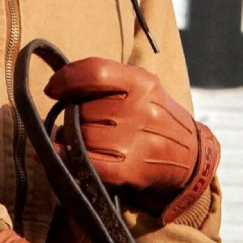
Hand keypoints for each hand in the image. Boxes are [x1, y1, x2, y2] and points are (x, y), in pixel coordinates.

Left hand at [44, 58, 218, 222]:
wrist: (190, 154)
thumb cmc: (153, 115)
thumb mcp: (139, 87)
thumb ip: (104, 81)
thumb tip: (56, 88)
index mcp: (142, 83)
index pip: (95, 72)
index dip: (66, 78)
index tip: (53, 88)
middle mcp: (141, 110)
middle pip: (84, 109)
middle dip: (75, 115)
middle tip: (82, 122)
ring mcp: (137, 141)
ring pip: (82, 137)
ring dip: (72, 139)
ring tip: (82, 139)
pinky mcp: (131, 170)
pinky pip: (86, 162)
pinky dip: (67, 158)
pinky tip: (59, 153)